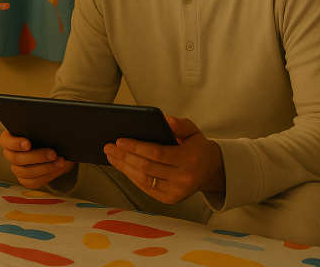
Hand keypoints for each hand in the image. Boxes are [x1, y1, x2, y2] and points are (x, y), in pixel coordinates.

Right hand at [0, 129, 75, 188]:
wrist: (51, 144)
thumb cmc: (43, 132)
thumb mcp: (40, 127)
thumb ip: (39, 127)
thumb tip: (47, 127)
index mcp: (9, 138)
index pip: (5, 141)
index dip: (15, 144)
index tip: (28, 143)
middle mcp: (10, 154)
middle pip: (16, 159)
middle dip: (36, 156)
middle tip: (53, 153)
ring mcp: (16, 168)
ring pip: (25, 172)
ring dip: (45, 168)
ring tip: (60, 162)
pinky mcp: (25, 179)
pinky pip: (32, 183)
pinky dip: (47, 176)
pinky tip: (58, 169)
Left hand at [104, 116, 224, 203]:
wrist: (210, 170)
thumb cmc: (196, 146)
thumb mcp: (193, 131)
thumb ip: (180, 124)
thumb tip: (166, 119)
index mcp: (188, 158)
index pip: (157, 153)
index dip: (136, 147)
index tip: (119, 140)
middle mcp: (183, 178)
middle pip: (147, 167)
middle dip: (124, 156)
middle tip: (109, 147)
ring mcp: (177, 192)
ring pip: (144, 179)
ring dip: (124, 167)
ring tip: (111, 156)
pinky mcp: (170, 199)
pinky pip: (146, 188)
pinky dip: (132, 177)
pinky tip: (122, 166)